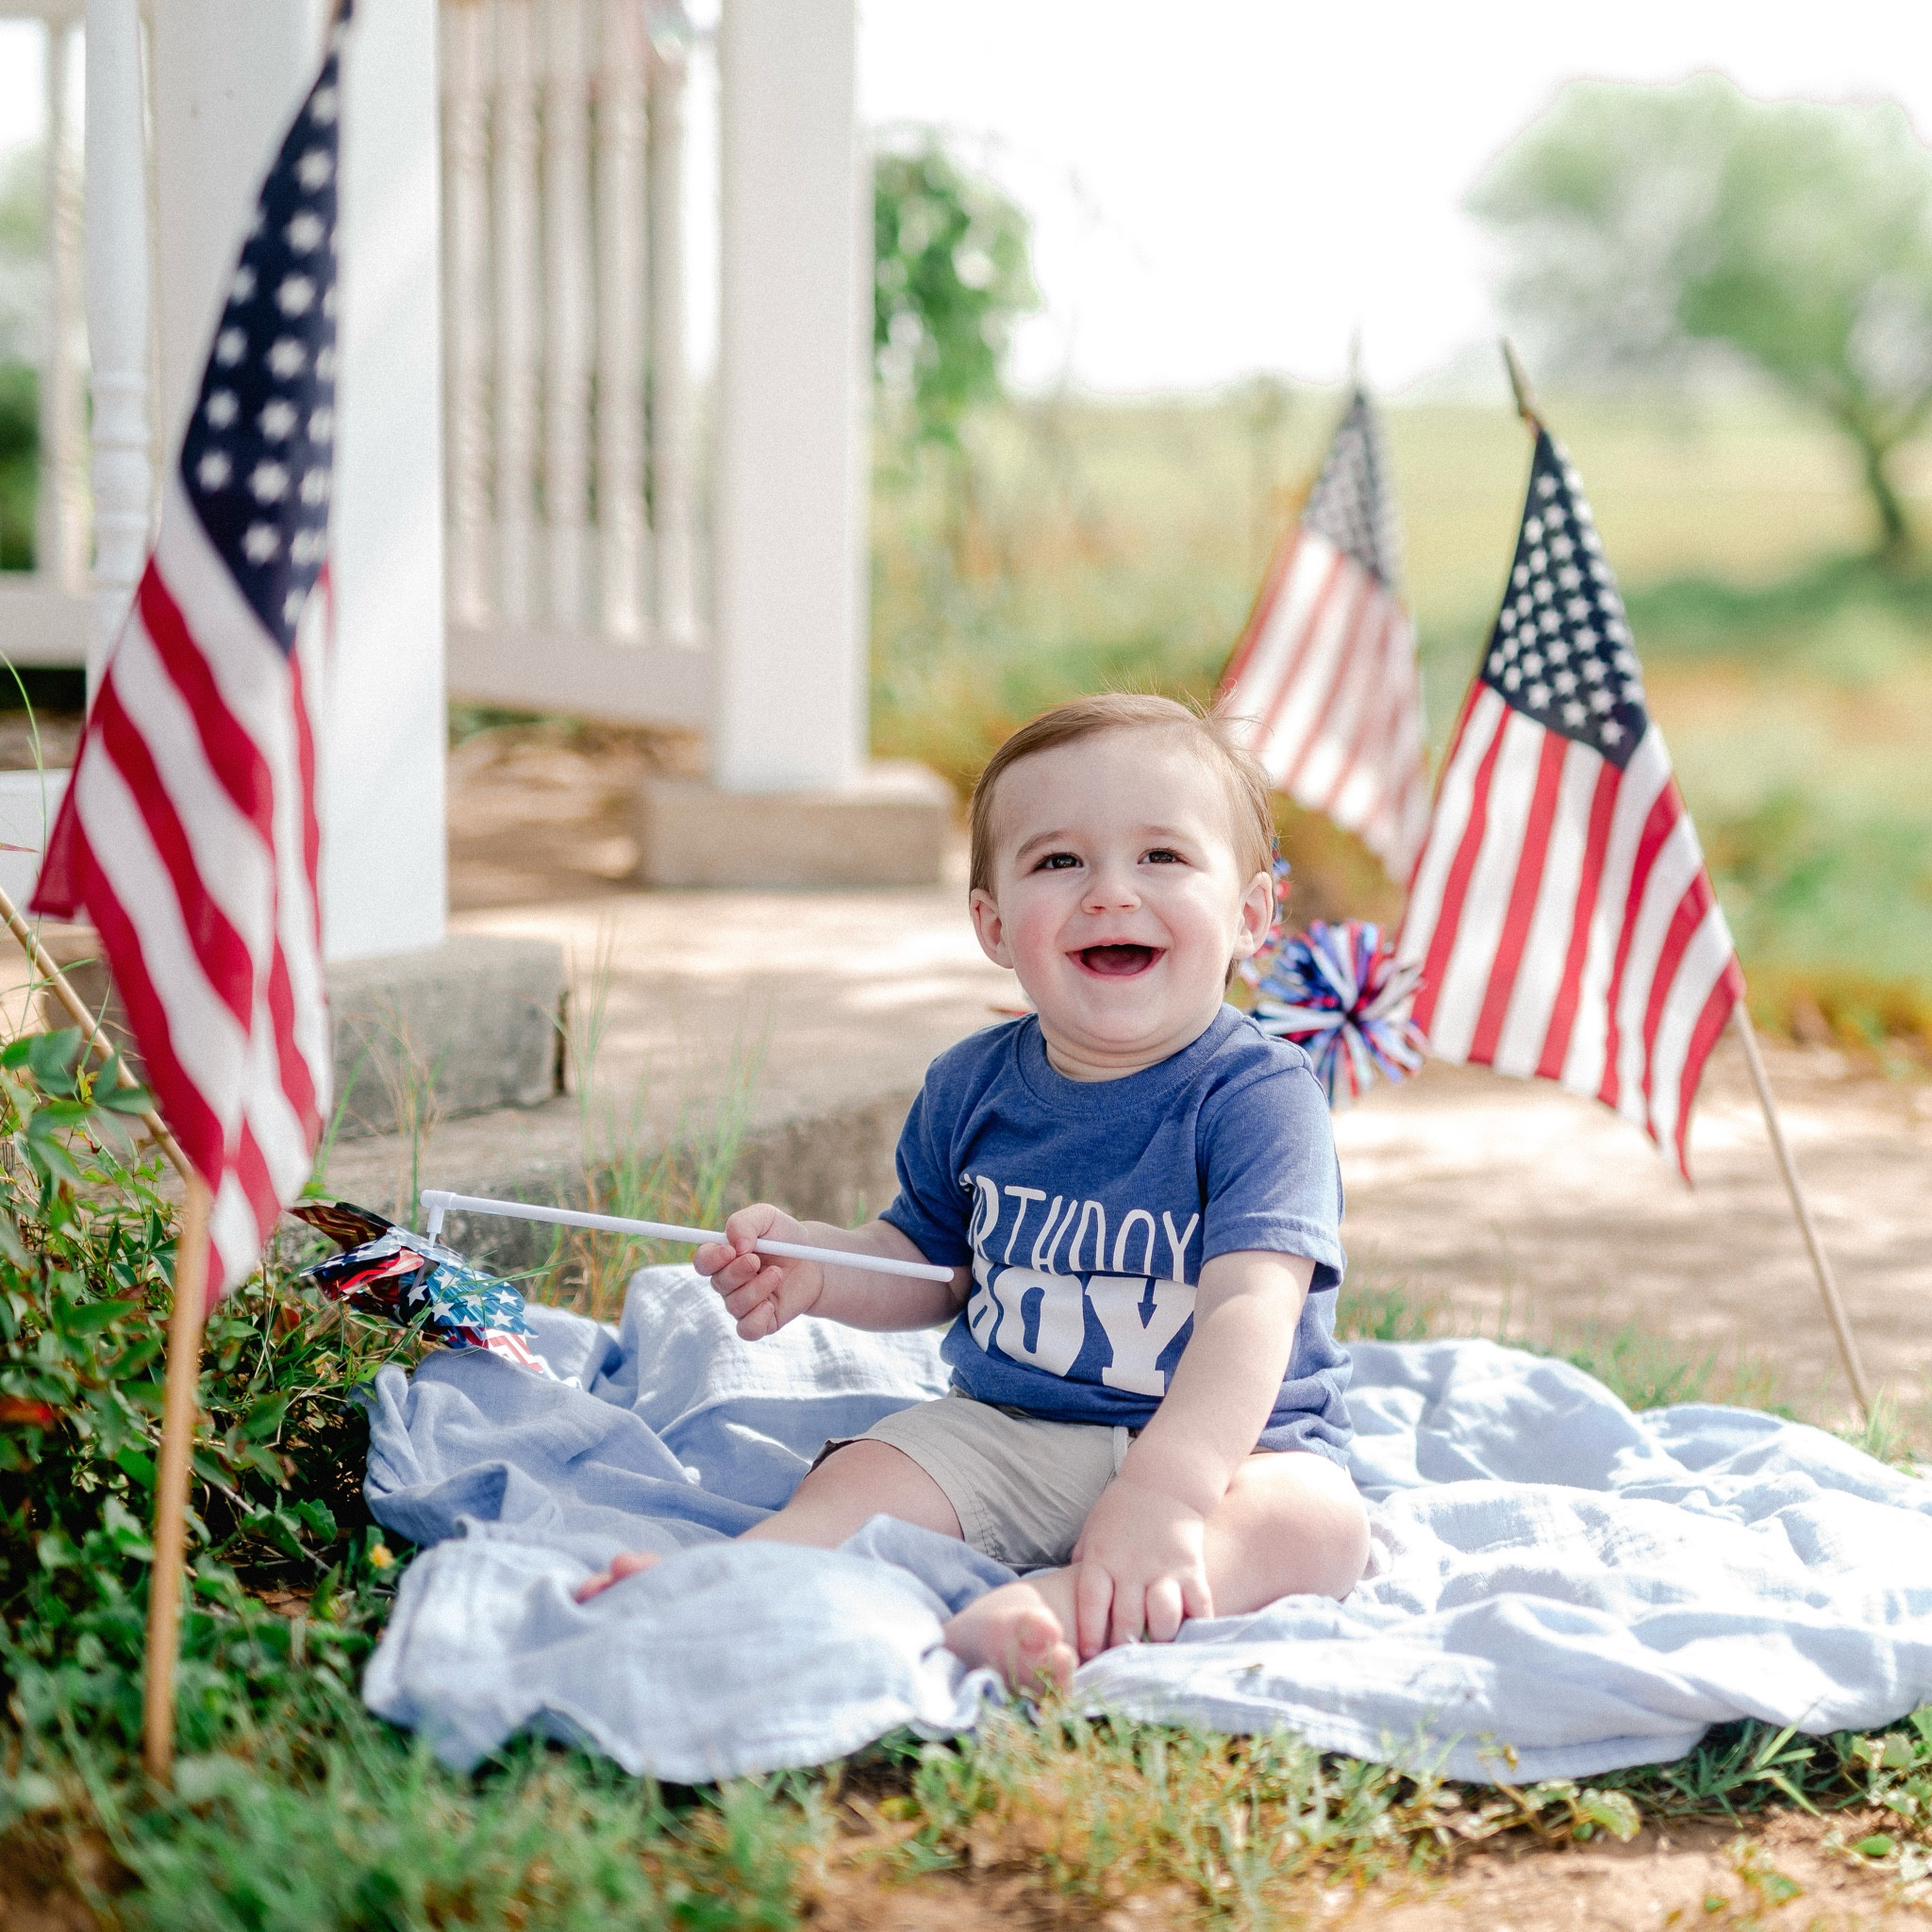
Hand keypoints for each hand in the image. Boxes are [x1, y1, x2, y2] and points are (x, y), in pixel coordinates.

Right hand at [694, 1203, 823, 1339]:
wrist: (815, 1261)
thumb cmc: (786, 1237)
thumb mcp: (767, 1218)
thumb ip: (744, 1223)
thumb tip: (735, 1244)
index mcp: (724, 1257)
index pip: (702, 1261)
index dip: (711, 1258)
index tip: (730, 1251)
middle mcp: (729, 1283)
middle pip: (718, 1283)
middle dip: (737, 1271)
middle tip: (757, 1261)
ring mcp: (743, 1304)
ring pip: (735, 1305)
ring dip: (757, 1289)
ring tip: (778, 1274)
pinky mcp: (760, 1322)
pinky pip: (747, 1329)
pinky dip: (757, 1319)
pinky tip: (771, 1306)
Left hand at [1068, 1476, 1213, 1658]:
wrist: (1165, 1481)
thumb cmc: (1121, 1509)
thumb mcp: (1092, 1531)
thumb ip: (1084, 1564)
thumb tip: (1068, 1600)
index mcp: (1102, 1557)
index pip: (1091, 1602)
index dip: (1089, 1632)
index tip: (1089, 1655)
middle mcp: (1132, 1566)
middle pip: (1126, 1618)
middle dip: (1122, 1647)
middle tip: (1122, 1665)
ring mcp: (1164, 1569)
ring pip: (1163, 1617)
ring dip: (1158, 1640)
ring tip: (1154, 1654)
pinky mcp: (1192, 1569)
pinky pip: (1198, 1605)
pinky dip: (1197, 1627)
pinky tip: (1191, 1641)